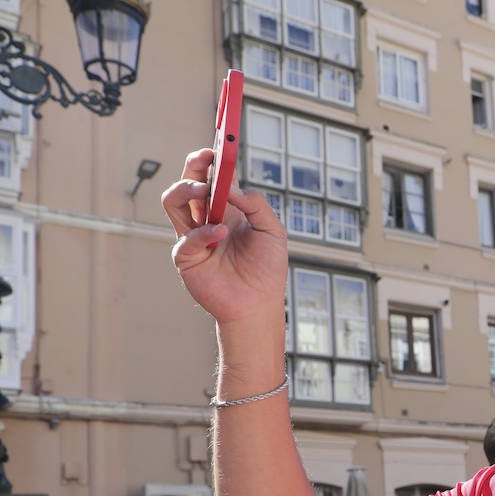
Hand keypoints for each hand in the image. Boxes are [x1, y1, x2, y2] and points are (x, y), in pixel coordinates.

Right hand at [162, 149, 288, 328]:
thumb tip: (230, 185)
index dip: (211, 158)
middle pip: (188, 182)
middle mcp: (206, 218)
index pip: (213, 176)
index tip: (217, 143)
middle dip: (194, 165)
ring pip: (173, 200)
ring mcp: (193, 236)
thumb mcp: (272, 231)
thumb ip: (255, 204)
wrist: (260, 303)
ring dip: (187, 188)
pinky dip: (203, 232)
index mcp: (227, 209)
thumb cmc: (267, 268)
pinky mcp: (185, 257)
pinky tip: (222, 234)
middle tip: (206, 157)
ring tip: (207, 191)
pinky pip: (185, 237)